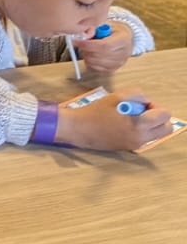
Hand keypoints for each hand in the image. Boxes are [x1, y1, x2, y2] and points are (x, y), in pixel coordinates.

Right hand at [57, 91, 173, 150]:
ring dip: (150, 124)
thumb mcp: (117, 96)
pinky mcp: (128, 148)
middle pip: (166, 128)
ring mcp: (135, 145)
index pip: (164, 115)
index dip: (155, 106)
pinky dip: (140, 130)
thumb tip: (145, 102)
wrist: (77, 129)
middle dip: (157, 118)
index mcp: (140, 125)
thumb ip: (138, 95)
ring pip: (156, 134)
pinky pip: (144, 138)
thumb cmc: (95, 112)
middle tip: (141, 112)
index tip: (140, 105)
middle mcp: (141, 138)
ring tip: (131, 118)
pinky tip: (123, 124)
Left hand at [73, 22, 132, 73]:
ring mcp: (119, 63)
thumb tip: (84, 35)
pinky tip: (90, 55)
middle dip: (85, 50)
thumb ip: (94, 29)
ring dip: (86, 56)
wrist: (123, 39)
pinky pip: (96, 69)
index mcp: (123, 39)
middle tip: (79, 44)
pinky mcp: (113, 69)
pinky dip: (89, 63)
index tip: (76, 41)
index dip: (87, 45)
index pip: (104, 45)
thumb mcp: (104, 24)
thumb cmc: (112, 31)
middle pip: (99, 56)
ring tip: (86, 49)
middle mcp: (124, 53)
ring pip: (96, 63)